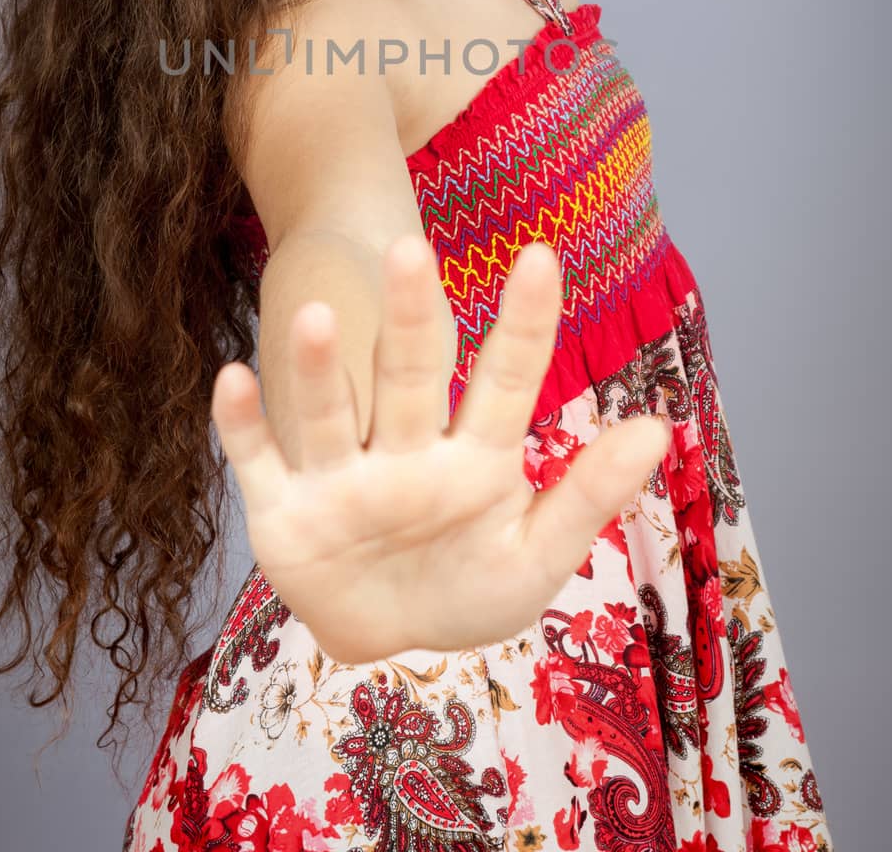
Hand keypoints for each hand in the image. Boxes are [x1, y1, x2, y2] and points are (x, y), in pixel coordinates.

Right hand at [210, 233, 670, 663]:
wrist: (389, 643)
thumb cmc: (470, 586)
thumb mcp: (537, 554)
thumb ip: (590, 493)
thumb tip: (658, 428)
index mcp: (476, 457)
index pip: (506, 379)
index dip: (524, 323)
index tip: (541, 256)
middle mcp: (406, 451)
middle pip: (409, 377)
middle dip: (411, 318)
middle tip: (410, 249)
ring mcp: (341, 478)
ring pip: (331, 411)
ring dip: (321, 367)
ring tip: (318, 315)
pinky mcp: (284, 511)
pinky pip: (259, 461)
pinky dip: (244, 424)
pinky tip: (233, 377)